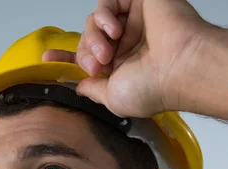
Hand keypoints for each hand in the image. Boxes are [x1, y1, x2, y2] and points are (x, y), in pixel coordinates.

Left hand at [43, 0, 211, 117]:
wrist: (180, 67)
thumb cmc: (153, 87)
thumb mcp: (113, 99)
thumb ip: (93, 90)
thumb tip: (80, 86)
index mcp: (122, 67)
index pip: (88, 58)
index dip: (66, 57)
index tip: (48, 59)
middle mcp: (127, 45)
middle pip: (87, 39)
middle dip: (84, 52)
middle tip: (96, 64)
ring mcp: (133, 23)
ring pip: (94, 20)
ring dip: (93, 35)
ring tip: (107, 50)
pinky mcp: (140, 2)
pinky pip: (108, 1)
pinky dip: (104, 14)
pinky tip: (114, 30)